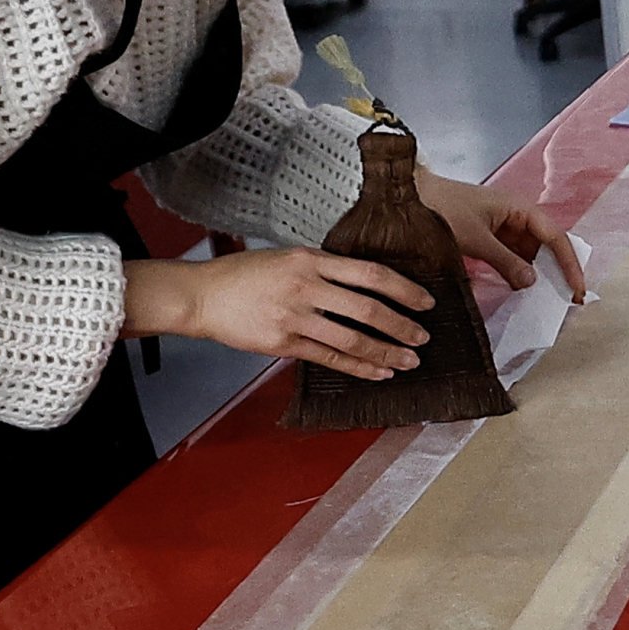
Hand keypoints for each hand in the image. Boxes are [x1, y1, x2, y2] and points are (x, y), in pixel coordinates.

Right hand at [124, 249, 432, 379]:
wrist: (202, 296)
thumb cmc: (246, 274)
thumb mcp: (289, 257)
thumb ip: (326, 268)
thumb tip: (369, 285)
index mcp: (311, 260)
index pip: (371, 274)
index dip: (404, 289)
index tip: (425, 301)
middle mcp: (306, 287)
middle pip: (368, 309)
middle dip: (402, 326)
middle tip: (423, 336)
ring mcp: (294, 317)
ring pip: (352, 339)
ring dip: (387, 352)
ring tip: (409, 360)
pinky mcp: (283, 343)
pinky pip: (330, 359)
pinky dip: (359, 368)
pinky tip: (378, 372)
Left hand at [418, 168, 589, 297]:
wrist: (406, 198)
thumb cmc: (441, 208)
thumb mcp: (475, 238)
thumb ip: (505, 261)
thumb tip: (532, 282)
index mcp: (519, 208)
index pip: (555, 237)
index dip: (569, 264)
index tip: (576, 290)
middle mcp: (515, 217)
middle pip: (546, 246)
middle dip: (557, 271)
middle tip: (566, 300)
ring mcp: (501, 228)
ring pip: (529, 254)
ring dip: (537, 275)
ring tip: (546, 300)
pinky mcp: (487, 239)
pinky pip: (511, 258)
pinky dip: (517, 273)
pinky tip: (520, 291)